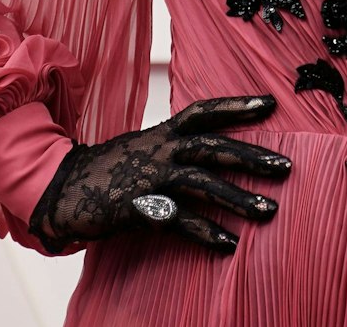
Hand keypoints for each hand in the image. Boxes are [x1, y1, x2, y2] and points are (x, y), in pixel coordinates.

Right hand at [27, 93, 291, 253]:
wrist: (61, 189)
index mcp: (162, 133)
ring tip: (269, 212)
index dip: (236, 106)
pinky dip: (206, 232)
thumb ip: (175, 147)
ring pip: (202, 184)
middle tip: (286, 168)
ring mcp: (150, 179)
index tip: (270, 103)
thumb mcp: (144, 147)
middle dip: (251, 157)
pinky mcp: (140, 208)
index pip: (204, 112)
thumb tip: (211, 150)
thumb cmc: (109, 169)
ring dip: (238, 199)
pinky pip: (179, 221)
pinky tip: (228, 244)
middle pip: (213, 148)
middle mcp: (160, 151)